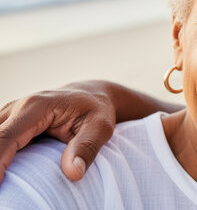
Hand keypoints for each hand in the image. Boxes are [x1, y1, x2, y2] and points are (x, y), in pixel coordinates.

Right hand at [0, 83, 115, 182]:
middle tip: (3, 185)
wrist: (90, 96)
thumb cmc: (95, 111)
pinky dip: (2, 155)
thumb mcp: (101, 127)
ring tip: (5, 181)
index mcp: (37, 107)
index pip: (7, 136)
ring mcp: (9, 115)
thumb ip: (86, 148)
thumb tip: (73, 173)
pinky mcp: (8, 124)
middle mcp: (17, 108)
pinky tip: (7, 171)